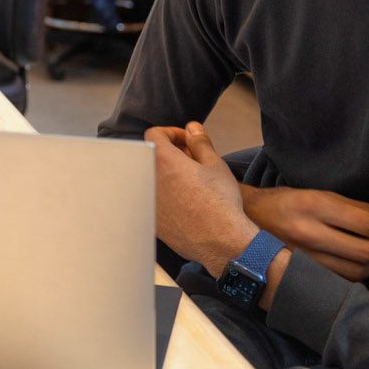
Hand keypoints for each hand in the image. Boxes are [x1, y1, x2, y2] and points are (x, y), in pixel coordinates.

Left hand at [144, 121, 256, 275]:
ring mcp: (147, 200)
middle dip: (170, 153)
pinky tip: (185, 201)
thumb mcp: (214, 164)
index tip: (187, 142)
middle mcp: (148, 178)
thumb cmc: (220, 201)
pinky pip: (153, 199)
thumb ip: (200, 142)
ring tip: (189, 181)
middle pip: (152, 155)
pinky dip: (164, 194)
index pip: (154, 134)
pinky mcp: (151, 219)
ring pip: (151, 178)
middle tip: (192, 160)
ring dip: (166, 173)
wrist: (221, 240)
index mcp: (162, 160)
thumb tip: (193, 128)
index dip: (172, 133)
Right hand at [244, 185, 368, 281]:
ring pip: (356, 271)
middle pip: (365, 251)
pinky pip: (339, 281)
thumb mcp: (320, 196)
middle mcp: (308, 232)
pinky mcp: (299, 273)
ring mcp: (303, 257)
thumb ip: (359, 208)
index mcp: (314, 206)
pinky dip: (354, 275)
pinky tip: (353, 265)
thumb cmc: (287, 204)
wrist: (244, 220)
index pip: (366, 224)